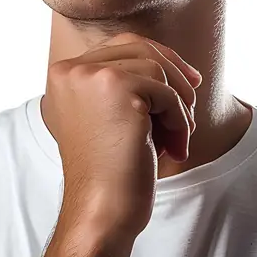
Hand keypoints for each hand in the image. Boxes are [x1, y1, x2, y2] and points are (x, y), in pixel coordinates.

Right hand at [42, 32, 201, 238]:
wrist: (102, 211)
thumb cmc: (112, 173)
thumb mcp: (112, 118)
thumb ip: (126, 85)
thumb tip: (174, 61)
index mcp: (63, 75)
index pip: (121, 45)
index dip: (159, 60)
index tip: (188, 85)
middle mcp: (70, 70)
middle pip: (141, 48)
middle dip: (175, 75)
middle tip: (193, 106)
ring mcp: (91, 76)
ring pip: (158, 69)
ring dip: (178, 106)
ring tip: (176, 140)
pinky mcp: (116, 88)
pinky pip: (168, 92)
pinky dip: (179, 120)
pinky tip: (175, 149)